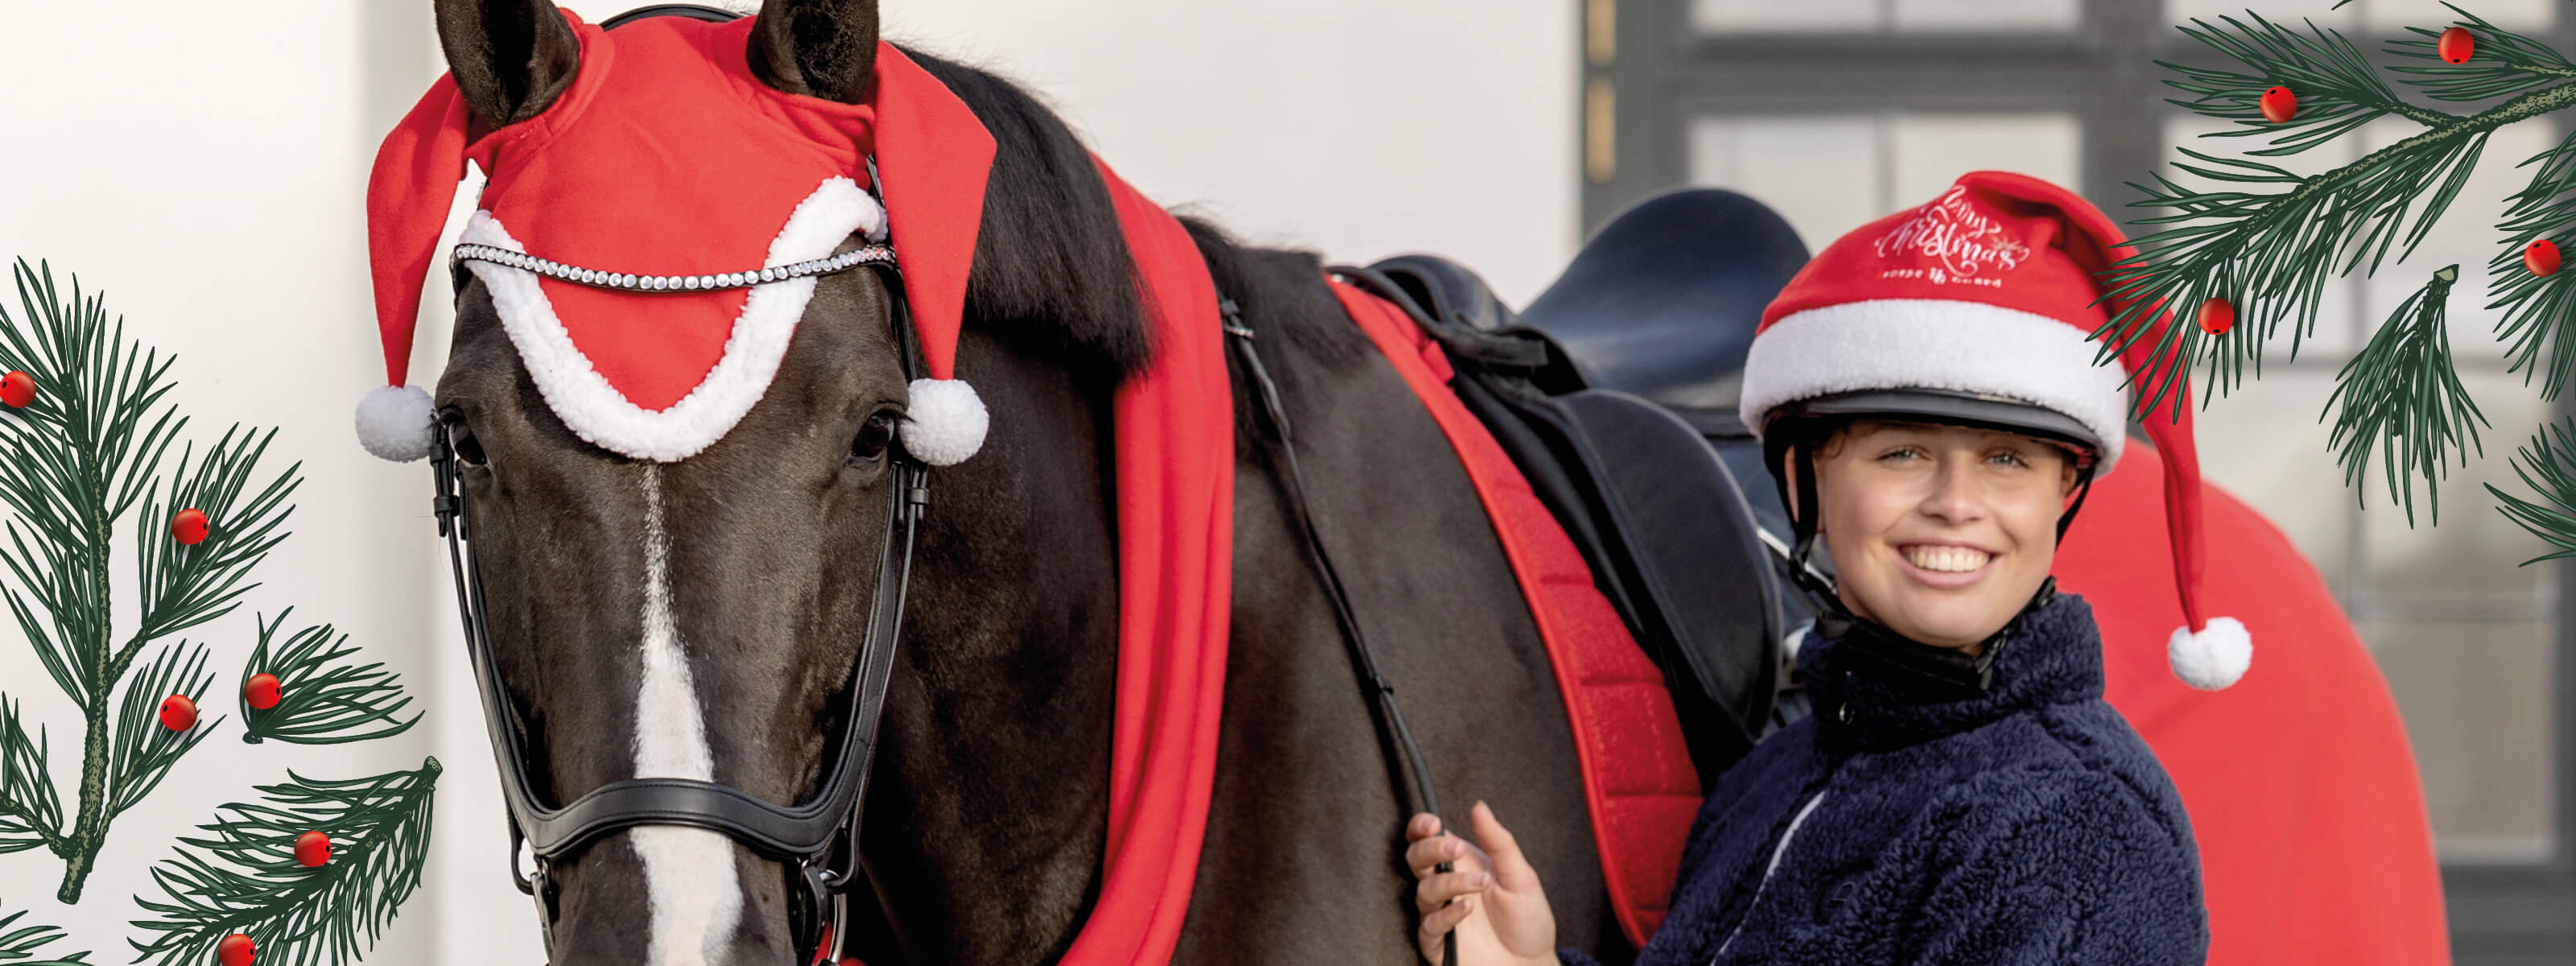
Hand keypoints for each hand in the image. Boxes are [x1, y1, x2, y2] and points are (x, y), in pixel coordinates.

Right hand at [1405, 801, 1556, 965]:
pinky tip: (1467, 909)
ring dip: (1451, 883)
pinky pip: (1429, 925)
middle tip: (1456, 850)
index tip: (1432, 823)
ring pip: (1424, 891)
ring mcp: (1440, 914)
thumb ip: (1498, 841)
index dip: (1420, 828)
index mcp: (1461, 864)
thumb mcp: (1520, 875)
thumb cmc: (1527, 918)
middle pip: (1416, 860)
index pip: (1427, 840)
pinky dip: (1447, 914)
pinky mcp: (1439, 943)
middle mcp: (1446, 886)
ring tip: (1481, 884)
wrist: (1533, 963)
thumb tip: (1478, 806)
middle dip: (1430, 850)